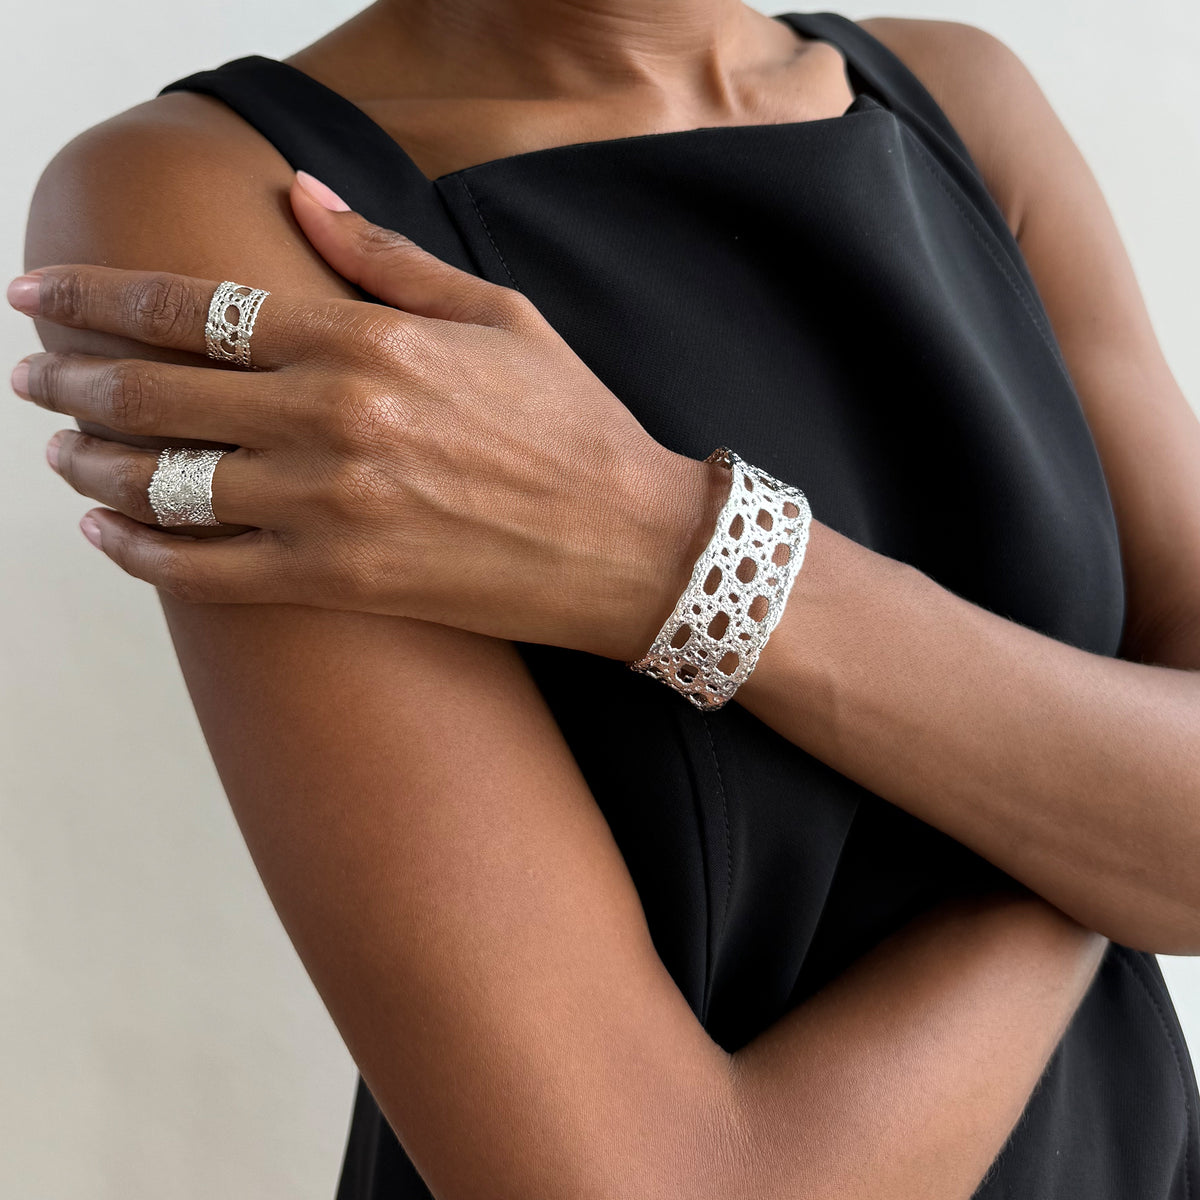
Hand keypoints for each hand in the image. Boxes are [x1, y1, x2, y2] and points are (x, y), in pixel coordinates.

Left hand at [9, 173, 729, 660]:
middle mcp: (333, 419)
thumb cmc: (573, 426)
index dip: (99, 297)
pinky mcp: (342, 582)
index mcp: (367, 341)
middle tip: (32, 378)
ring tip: (60, 457)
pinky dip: (142, 554)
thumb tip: (300, 198)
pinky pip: (207, 573)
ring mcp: (331, 508)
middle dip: (71, 381)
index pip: (195, 308)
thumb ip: (385, 257)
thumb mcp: (495, 316)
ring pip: (165, 485)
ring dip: (91, 468)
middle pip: (154, 395)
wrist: (632, 545)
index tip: (40, 295)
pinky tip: (108, 536)